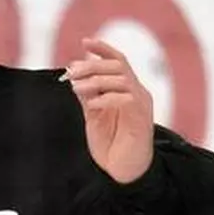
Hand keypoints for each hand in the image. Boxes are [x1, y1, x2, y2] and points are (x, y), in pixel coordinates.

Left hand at [62, 38, 154, 183]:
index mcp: (126, 90)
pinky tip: (92, 104)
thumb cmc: (111, 145)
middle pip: (118, 65)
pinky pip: (126, 99)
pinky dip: (106, 97)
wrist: (123, 172)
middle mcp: (137, 93)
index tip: (84, 42)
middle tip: (72, 72)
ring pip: (122, 78)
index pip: (119, 60)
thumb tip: (74, 73)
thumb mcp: (93, 116)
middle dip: (93, 65)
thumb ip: (87, 95)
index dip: (103, 49)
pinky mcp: (142, 119)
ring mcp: (141, 104)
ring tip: (76, 88)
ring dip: (96, 80)